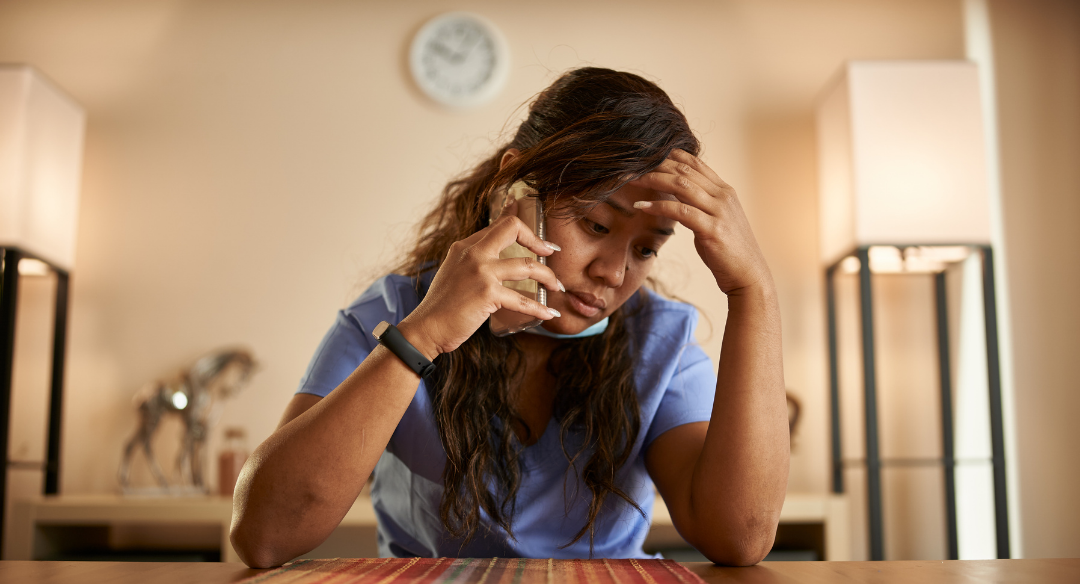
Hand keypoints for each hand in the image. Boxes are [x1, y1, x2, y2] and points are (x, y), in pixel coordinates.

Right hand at [399, 201, 562, 357]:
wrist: (426, 327)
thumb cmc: (442, 307)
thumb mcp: (454, 274)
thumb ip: (472, 263)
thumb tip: (495, 261)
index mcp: (464, 247)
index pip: (497, 225)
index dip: (520, 223)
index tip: (536, 233)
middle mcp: (473, 253)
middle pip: (512, 229)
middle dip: (538, 240)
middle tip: (551, 252)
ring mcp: (481, 271)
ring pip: (527, 265)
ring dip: (548, 276)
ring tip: (556, 286)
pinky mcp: (488, 293)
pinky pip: (523, 300)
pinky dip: (540, 308)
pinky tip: (549, 313)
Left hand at [631, 149, 770, 295]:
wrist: (748, 275)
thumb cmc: (728, 251)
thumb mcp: (715, 220)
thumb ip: (700, 205)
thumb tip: (677, 198)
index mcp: (724, 191)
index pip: (695, 163)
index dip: (670, 156)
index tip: (647, 156)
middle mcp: (723, 196)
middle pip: (685, 171)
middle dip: (656, 166)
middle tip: (632, 166)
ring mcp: (719, 212)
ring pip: (682, 186)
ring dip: (654, 180)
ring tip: (633, 180)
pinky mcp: (713, 230)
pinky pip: (681, 211)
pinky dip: (659, 206)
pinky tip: (642, 207)